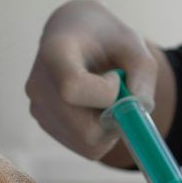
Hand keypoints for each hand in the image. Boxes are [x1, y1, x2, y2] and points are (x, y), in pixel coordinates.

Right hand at [26, 0, 159, 160]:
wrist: (75, 36)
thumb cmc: (105, 38)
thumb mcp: (133, 44)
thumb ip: (143, 73)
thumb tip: (139, 109)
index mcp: (54, 53)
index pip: (72, 88)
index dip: (106, 92)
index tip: (116, 76)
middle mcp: (38, 85)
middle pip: (83, 129)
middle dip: (114, 119)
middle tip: (120, 94)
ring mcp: (38, 108)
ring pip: (87, 143)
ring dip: (110, 128)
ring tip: (106, 98)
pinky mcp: (45, 125)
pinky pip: (84, 147)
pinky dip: (102, 134)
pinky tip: (96, 108)